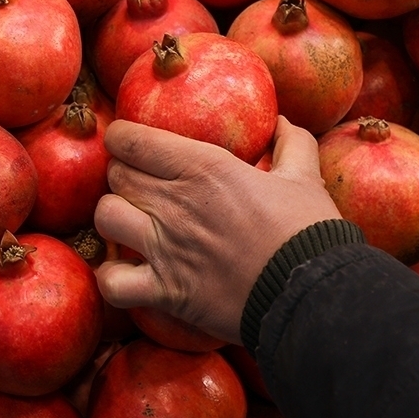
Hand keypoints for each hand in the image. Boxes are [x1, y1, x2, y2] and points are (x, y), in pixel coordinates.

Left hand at [94, 116, 342, 344]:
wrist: (312, 295)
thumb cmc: (309, 233)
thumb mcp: (305, 177)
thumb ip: (291, 143)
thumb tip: (281, 121)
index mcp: (204, 167)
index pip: (131, 139)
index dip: (121, 138)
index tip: (128, 143)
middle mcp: (176, 203)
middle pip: (116, 175)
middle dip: (122, 175)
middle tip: (138, 184)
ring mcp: (166, 249)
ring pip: (105, 218)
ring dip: (114, 218)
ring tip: (130, 222)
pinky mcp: (166, 292)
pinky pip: (112, 282)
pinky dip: (112, 278)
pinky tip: (127, 273)